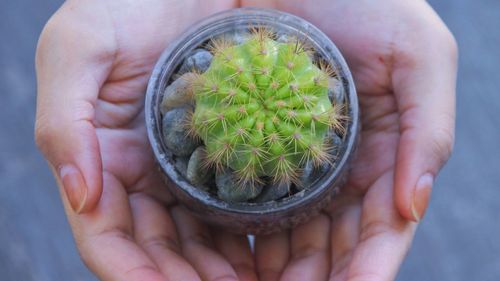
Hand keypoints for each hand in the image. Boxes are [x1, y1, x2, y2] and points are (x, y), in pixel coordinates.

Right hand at [35, 1, 258, 279]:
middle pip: (158, 250)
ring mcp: (185, 169)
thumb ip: (63, 118)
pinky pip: (231, 207)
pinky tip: (265, 257)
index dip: (133, 272)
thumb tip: (78, 192)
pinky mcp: (223, 155)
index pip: (109, 236)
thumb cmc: (125, 4)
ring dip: (216, 272)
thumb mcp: (79, 47)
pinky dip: (244, 239)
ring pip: (195, 240)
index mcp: (104, 160)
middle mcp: (144, 175)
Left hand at [242, 0, 456, 279]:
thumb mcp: (418, 56)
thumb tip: (413, 204)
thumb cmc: (370, 7)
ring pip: (289, 234)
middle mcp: (338, 171)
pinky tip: (229, 258)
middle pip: (331, 245)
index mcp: (381, 158)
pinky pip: (247, 199)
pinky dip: (242, 233)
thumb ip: (428, 129)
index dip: (370, 267)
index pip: (379, 229)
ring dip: (277, 271)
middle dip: (315, 279)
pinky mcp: (254, 145)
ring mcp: (294, 163)